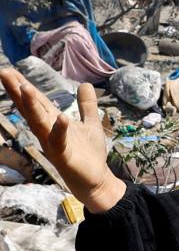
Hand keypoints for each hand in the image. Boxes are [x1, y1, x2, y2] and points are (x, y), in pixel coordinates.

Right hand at [0, 69, 124, 212]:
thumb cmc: (89, 154)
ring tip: (25, 87)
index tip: (8, 70)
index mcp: (53, 122)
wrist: (97, 180)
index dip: (23, 86)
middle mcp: (48, 132)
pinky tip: (62, 118)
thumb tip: (86, 85)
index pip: (36, 101)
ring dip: (32, 106)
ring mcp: (53, 144)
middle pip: (31, 109)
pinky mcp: (64, 157)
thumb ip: (87, 106)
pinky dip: (60, 130)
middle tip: (4, 72)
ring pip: (39, 123)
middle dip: (18, 91)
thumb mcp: (90, 124)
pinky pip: (59, 142)